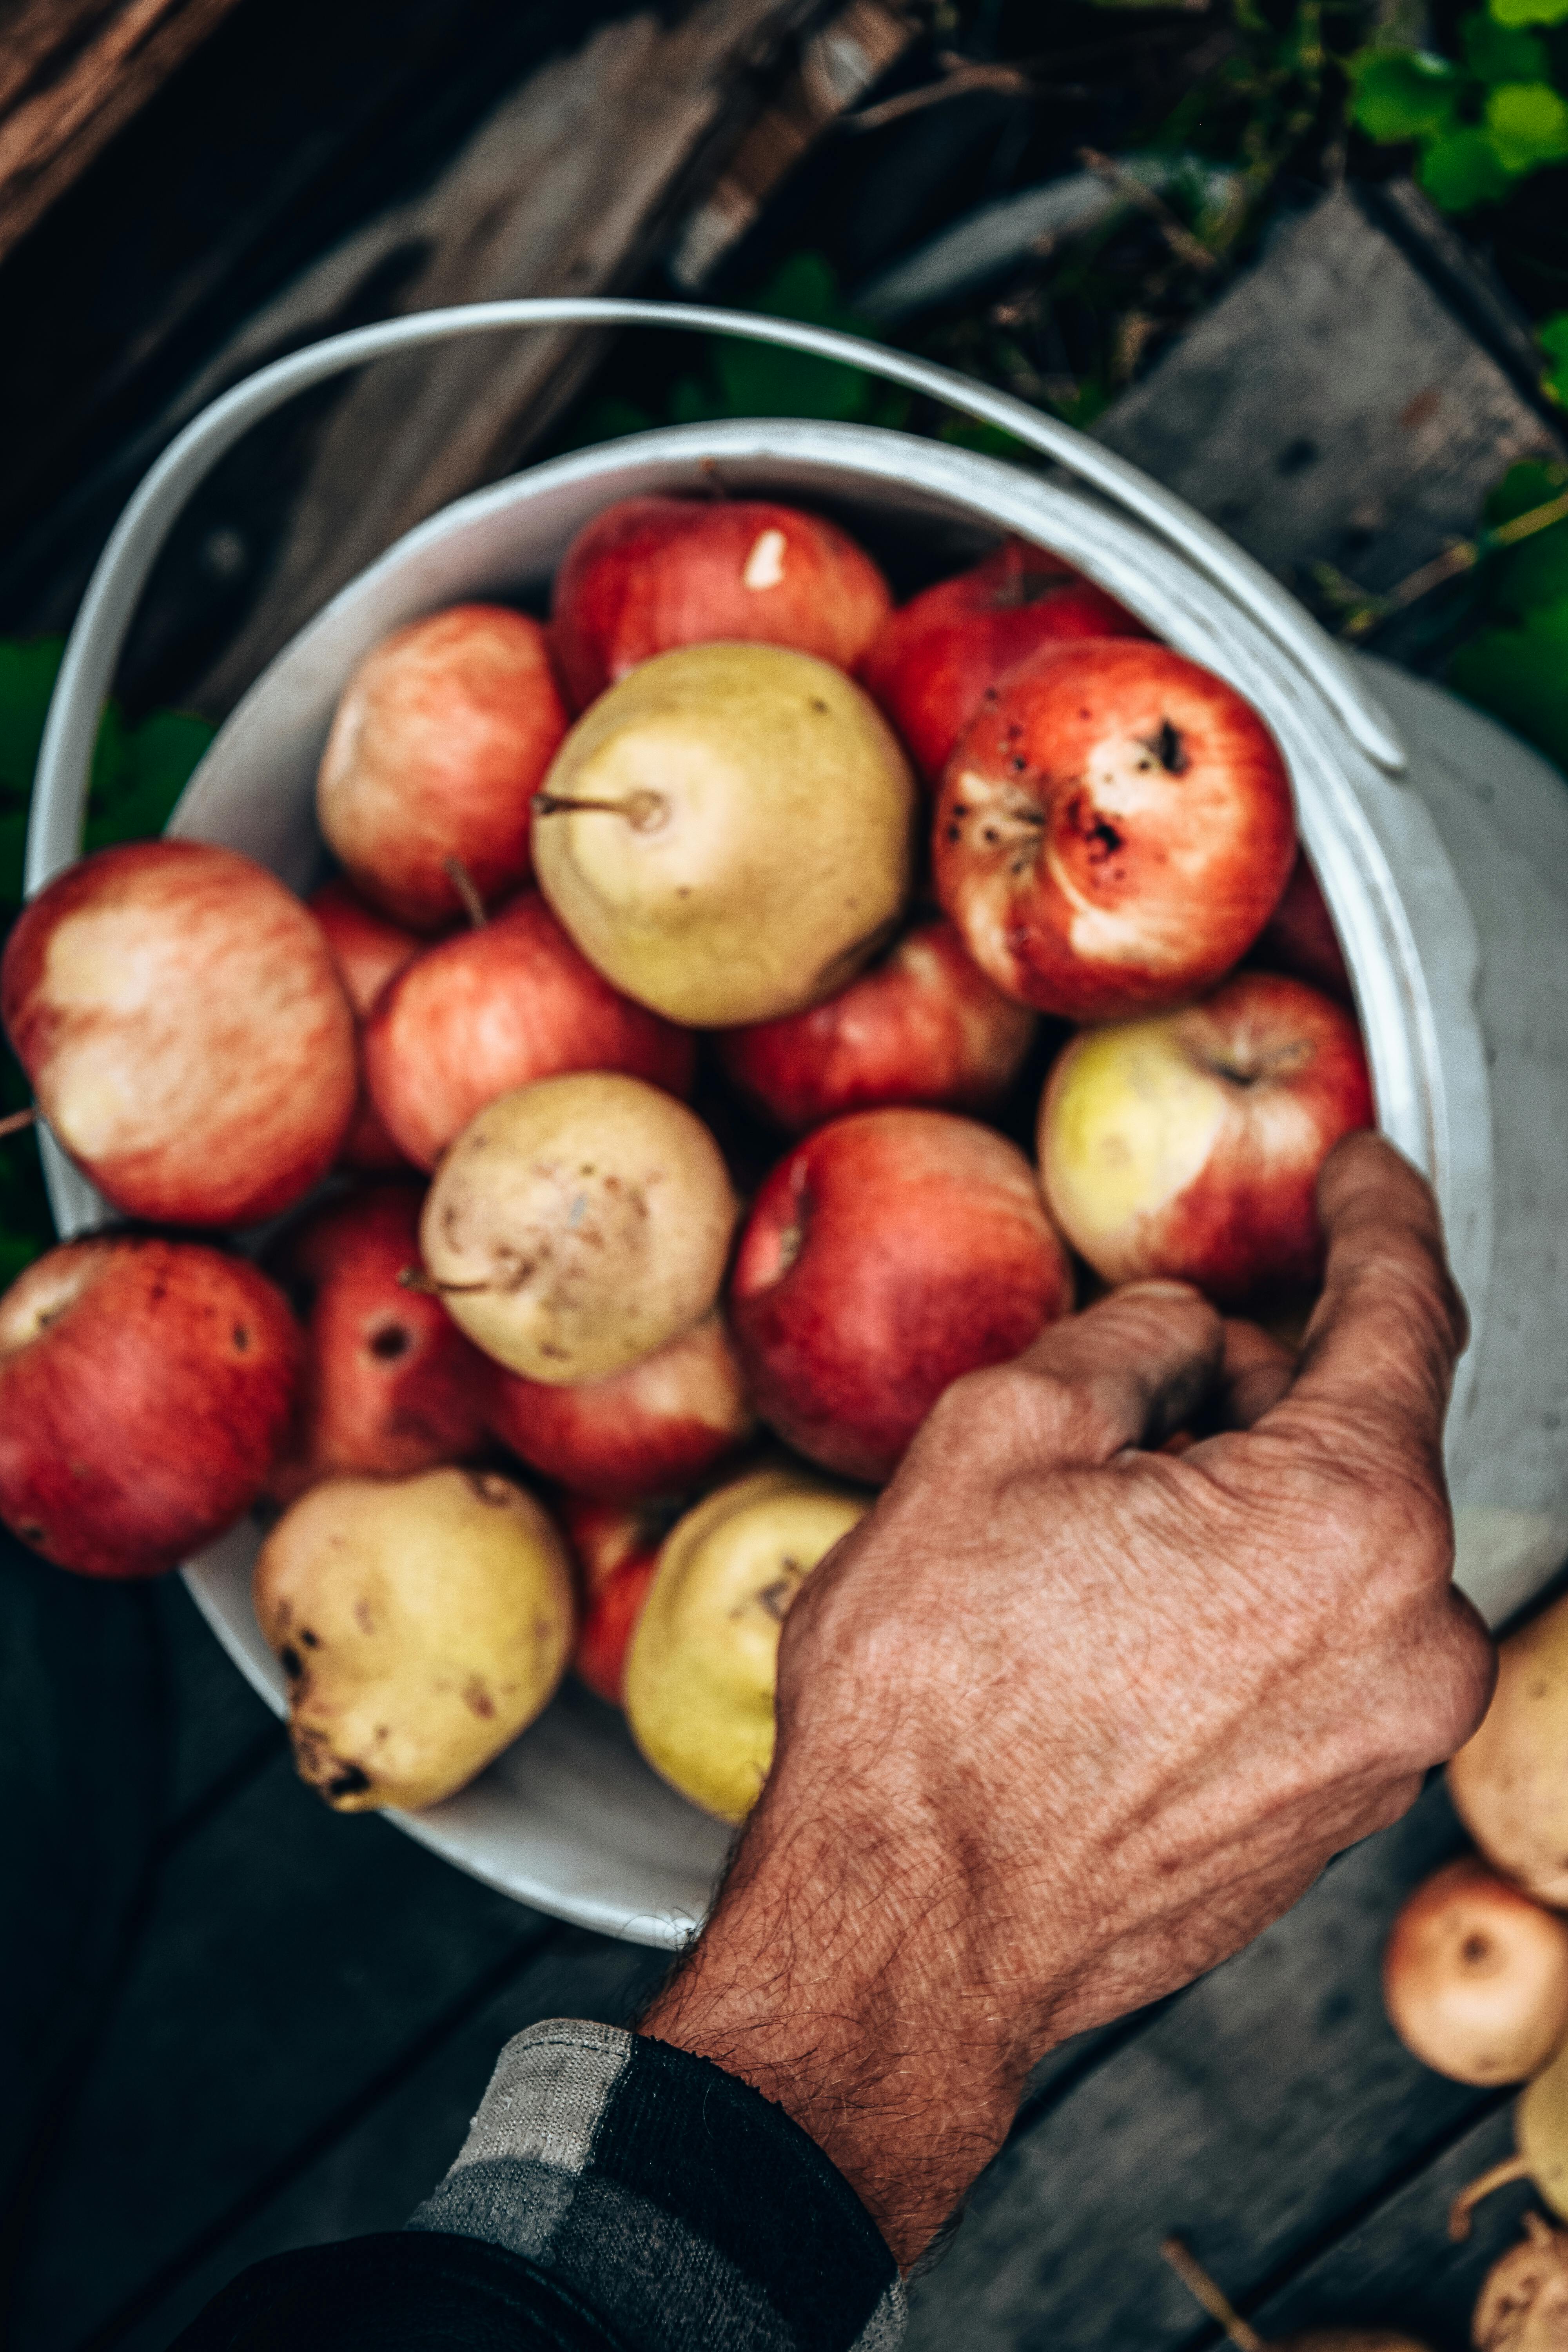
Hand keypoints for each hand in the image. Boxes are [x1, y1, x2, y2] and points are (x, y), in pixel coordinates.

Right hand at [641, 1134, 1492, 2266]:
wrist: (908, 1942)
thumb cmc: (933, 1704)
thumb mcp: (994, 1437)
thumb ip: (1127, 1341)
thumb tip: (1186, 1336)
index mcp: (1348, 1517)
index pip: (1405, 1312)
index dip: (1378, 1216)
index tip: (1362, 1170)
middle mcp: (1409, 1635)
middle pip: (1361, 1437)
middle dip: (1261, 1378)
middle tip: (1143, 1368)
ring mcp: (1384, 1739)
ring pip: (1335, 1545)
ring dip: (1242, 1495)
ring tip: (1094, 1521)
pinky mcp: (1336, 1810)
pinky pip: (1318, 1645)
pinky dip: (1246, 1593)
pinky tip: (1125, 1612)